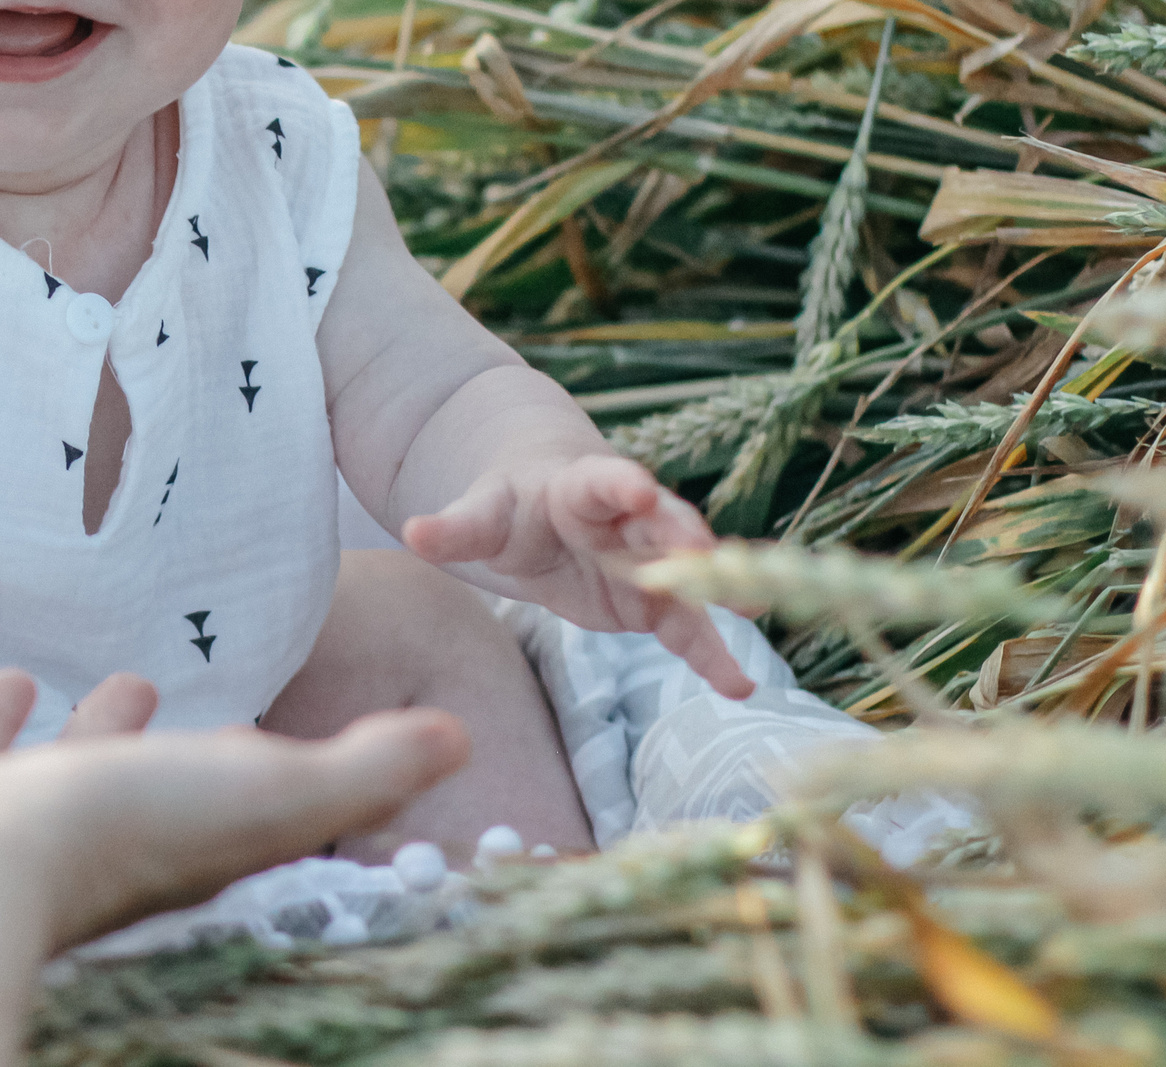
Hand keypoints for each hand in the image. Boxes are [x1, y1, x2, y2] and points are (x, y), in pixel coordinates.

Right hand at [0, 672, 466, 1066]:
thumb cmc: (116, 841)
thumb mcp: (264, 797)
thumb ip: (358, 773)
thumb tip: (459, 742)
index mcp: (190, 845)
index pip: (245, 806)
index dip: (275, 772)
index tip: (285, 738)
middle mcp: (109, 844)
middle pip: (155, 787)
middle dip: (170, 740)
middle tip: (169, 685)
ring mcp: (23, 831)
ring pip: (66, 771)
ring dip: (91, 727)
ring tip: (116, 679)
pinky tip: (2, 682)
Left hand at [402, 453, 752, 698]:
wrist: (543, 513)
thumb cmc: (510, 507)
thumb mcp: (480, 514)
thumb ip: (454, 527)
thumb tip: (411, 531)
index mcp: (581, 487)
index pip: (603, 479)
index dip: (619, 483)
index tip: (637, 487)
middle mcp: (629, 520)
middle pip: (661, 522)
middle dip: (683, 534)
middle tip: (705, 551)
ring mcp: (648, 562)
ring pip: (687, 577)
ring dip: (716, 596)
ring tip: (754, 614)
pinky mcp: (653, 605)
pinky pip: (686, 629)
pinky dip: (710, 654)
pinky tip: (739, 685)